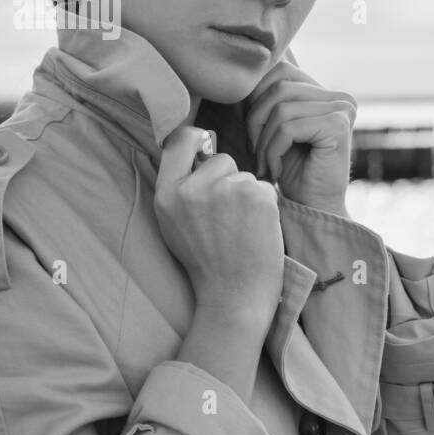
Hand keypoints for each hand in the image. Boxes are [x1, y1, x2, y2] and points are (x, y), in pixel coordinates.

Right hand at [153, 124, 284, 317]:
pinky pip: (266, 187)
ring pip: (245, 175)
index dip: (195, 139)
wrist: (234, 295)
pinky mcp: (255, 195)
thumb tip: (196, 142)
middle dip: (228, 180)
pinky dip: (267, 205)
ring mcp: (225, 189)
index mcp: (167, 195)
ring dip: (249, 195)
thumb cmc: (207, 262)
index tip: (204, 145)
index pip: (179, 141)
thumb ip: (180, 187)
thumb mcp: (174, 224)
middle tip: (227, 217)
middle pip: (220, 159)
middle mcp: (192, 188)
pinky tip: (257, 230)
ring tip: (241, 228)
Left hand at [243, 55, 356, 217]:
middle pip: (278, 87)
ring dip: (262, 141)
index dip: (255, 98)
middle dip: (255, 121)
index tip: (252, 132)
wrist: (313, 209)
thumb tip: (241, 72)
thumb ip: (268, 98)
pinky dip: (272, 151)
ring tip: (264, 164)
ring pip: (281, 109)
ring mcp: (343, 109)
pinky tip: (275, 170)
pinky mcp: (338, 127)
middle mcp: (340, 97)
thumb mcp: (274, 126)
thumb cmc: (291, 170)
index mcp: (326, 92)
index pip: (279, 70)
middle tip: (254, 152)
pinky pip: (288, 128)